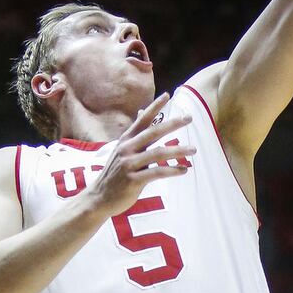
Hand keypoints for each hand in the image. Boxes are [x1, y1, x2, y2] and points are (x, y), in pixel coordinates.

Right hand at [89, 92, 195, 217]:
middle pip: (153, 132)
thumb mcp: (122, 150)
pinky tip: (184, 170)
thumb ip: (136, 134)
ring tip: (194, 149)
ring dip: (178, 150)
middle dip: (173, 124)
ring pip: (158, 153)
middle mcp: (127, 149)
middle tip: (189, 118)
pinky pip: (157, 172)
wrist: (99, 197)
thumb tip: (142, 112)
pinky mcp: (133, 180)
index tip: (167, 95)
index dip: (154, 107)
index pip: (142, 119)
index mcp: (126, 140)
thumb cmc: (115, 173)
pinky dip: (172, 170)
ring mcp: (129, 164)